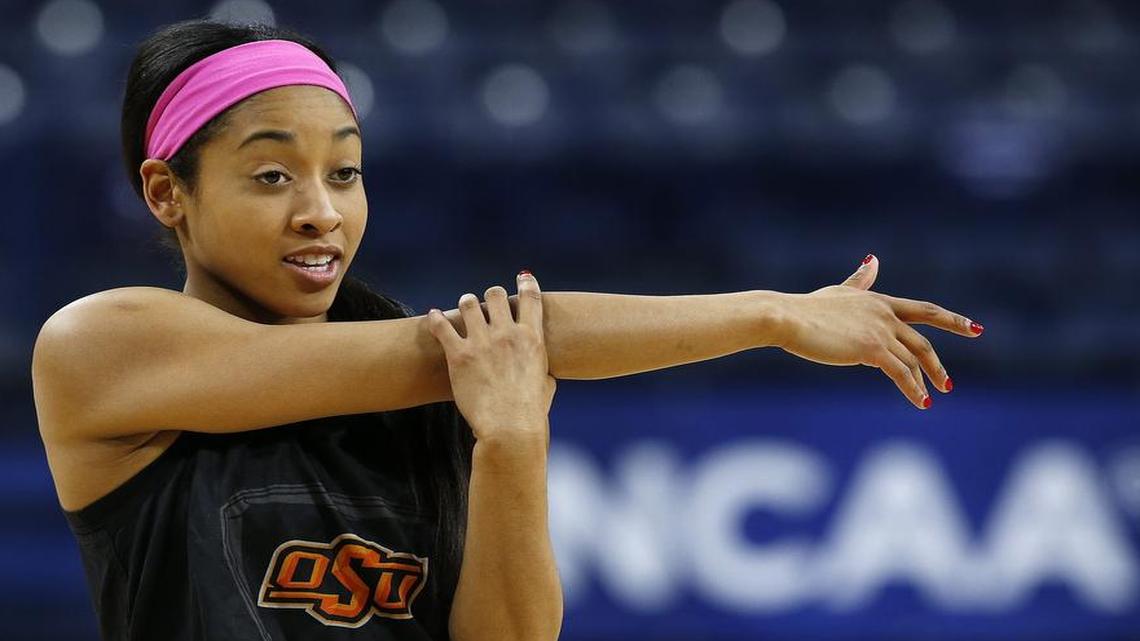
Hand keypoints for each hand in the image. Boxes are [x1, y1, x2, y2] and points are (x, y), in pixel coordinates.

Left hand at [425, 271, 555, 445]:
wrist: (510, 429)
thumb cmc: (531, 413)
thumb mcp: (547, 386)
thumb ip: (543, 371)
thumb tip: (545, 373)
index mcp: (532, 339)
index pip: (531, 298)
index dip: (527, 283)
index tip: (523, 277)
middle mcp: (507, 334)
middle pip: (496, 294)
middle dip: (492, 295)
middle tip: (486, 302)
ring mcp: (482, 342)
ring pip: (468, 304)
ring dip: (466, 303)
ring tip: (463, 306)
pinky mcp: (459, 355)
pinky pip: (442, 326)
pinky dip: (436, 319)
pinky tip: (433, 316)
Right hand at [774, 255, 982, 408]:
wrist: (787, 318)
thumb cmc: (806, 308)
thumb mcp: (839, 292)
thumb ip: (860, 281)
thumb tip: (873, 260)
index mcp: (880, 302)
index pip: (924, 311)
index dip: (951, 320)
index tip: (974, 329)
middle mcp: (885, 315)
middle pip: (922, 341)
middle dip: (937, 364)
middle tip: (948, 385)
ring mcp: (880, 332)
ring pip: (912, 360)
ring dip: (924, 382)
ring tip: (930, 398)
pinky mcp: (871, 350)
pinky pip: (901, 374)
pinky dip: (913, 389)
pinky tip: (921, 402)